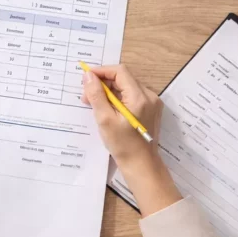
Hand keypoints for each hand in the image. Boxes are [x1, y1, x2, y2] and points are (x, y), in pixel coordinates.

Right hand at [82, 64, 180, 215]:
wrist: (141, 165)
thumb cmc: (122, 144)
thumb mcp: (104, 119)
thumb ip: (96, 95)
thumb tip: (88, 76)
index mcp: (140, 97)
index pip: (120, 72)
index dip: (101, 71)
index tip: (86, 78)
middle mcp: (149, 96)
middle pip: (123, 78)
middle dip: (103, 83)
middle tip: (86, 96)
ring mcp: (152, 103)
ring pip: (126, 87)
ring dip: (109, 91)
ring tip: (93, 103)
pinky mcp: (150, 110)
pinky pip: (131, 96)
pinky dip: (117, 99)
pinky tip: (106, 109)